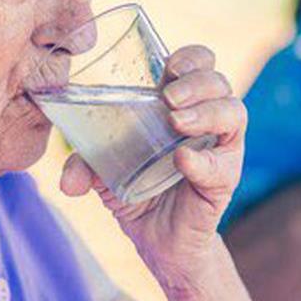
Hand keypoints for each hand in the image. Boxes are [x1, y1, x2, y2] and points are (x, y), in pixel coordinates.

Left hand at [59, 45, 244, 293]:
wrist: (158, 242)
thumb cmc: (136, 191)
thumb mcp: (103, 172)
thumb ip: (82, 165)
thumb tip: (67, 181)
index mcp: (182, 104)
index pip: (201, 63)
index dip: (191, 58)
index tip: (168, 67)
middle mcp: (208, 121)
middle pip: (220, 82)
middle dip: (197, 82)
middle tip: (169, 97)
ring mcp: (220, 150)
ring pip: (234, 113)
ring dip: (206, 112)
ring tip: (177, 122)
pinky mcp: (224, 181)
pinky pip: (222, 165)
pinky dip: (202, 160)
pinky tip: (183, 160)